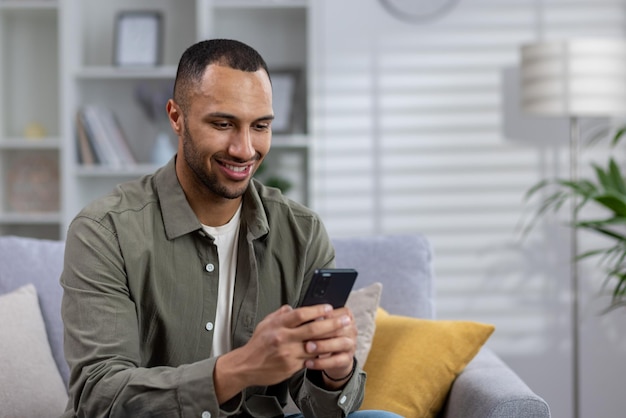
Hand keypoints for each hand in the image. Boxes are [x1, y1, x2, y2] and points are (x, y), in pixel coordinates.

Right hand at [214, 303, 349, 401]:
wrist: (246, 366)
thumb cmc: (258, 344)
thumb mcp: (265, 324)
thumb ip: (280, 315)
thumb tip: (292, 307)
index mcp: (278, 325)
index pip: (301, 314)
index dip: (317, 310)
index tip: (329, 307)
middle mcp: (283, 338)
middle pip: (313, 329)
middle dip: (332, 323)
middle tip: (346, 319)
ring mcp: (288, 353)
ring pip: (315, 346)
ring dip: (332, 340)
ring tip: (345, 335)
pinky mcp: (291, 367)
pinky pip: (310, 359)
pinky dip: (321, 355)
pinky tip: (332, 350)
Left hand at [302, 306, 356, 387]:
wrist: (332, 357)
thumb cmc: (322, 335)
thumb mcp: (318, 324)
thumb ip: (309, 316)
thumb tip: (289, 310)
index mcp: (345, 316)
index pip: (336, 313)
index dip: (323, 316)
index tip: (309, 318)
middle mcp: (351, 329)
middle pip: (339, 327)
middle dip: (322, 331)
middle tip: (305, 335)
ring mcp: (351, 344)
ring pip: (341, 343)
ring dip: (323, 345)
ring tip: (307, 348)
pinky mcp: (347, 359)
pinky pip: (336, 361)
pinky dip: (322, 363)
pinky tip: (309, 363)